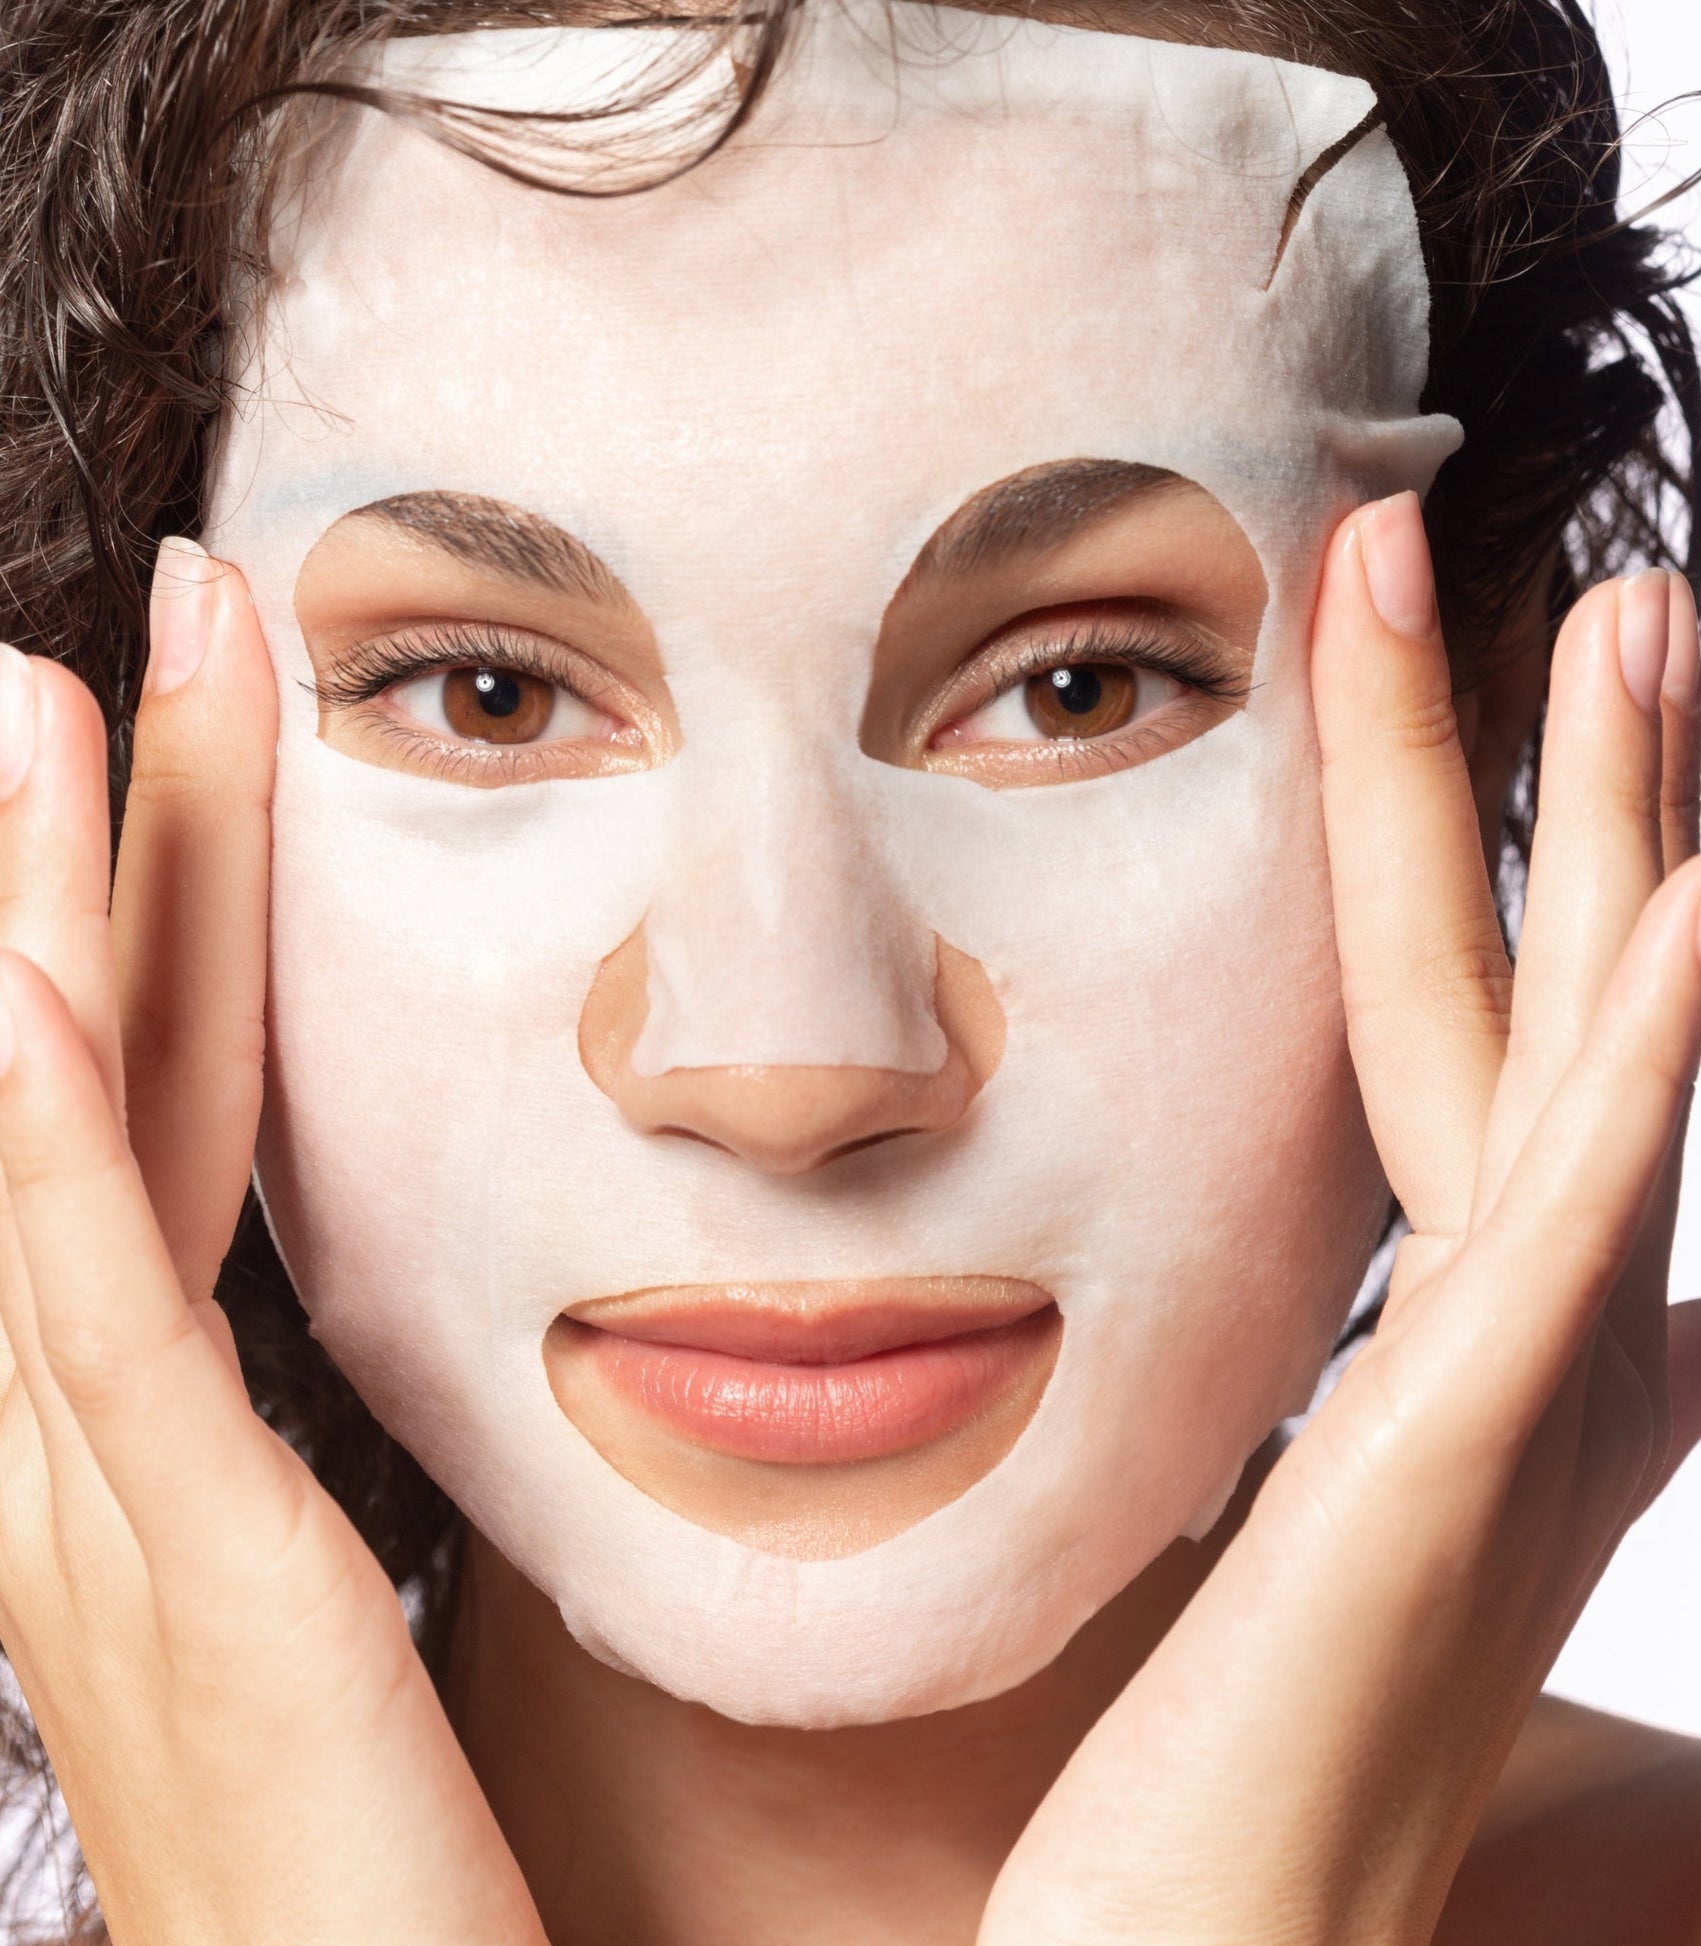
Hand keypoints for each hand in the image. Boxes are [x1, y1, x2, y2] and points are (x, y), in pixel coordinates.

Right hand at [0, 545, 542, 1945]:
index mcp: (142, 1437)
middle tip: (84, 648)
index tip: (180, 746)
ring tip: (36, 709)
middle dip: (89, 859)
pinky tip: (31, 996)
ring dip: (46, 925)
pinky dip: (47, 1151)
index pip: (150, 1120)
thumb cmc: (368, 1870)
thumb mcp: (315, 1613)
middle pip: (89, 1088)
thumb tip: (349, 1351)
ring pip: (63, 1153)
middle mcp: (81, 1445)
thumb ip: (296, 1466)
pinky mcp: (194, 1580)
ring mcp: (112, 1508)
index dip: (149, 925)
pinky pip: (104, 1328)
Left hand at [979, 494, 1700, 1945]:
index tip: (1513, 673)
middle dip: (1584, 776)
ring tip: (1645, 619)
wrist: (1228, 1931)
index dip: (1537, 853)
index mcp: (1502, 1322)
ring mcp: (1535, 1381)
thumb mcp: (1410, 1503)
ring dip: (1627, 829)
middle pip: (1554, 994)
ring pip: (1581, 1050)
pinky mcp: (1474, 1447)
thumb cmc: (1291, 1725)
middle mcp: (1548, 1329)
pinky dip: (1654, 1051)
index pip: (1511, 1031)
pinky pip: (1576, 1213)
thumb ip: (1541, 1392)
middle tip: (1612, 570)